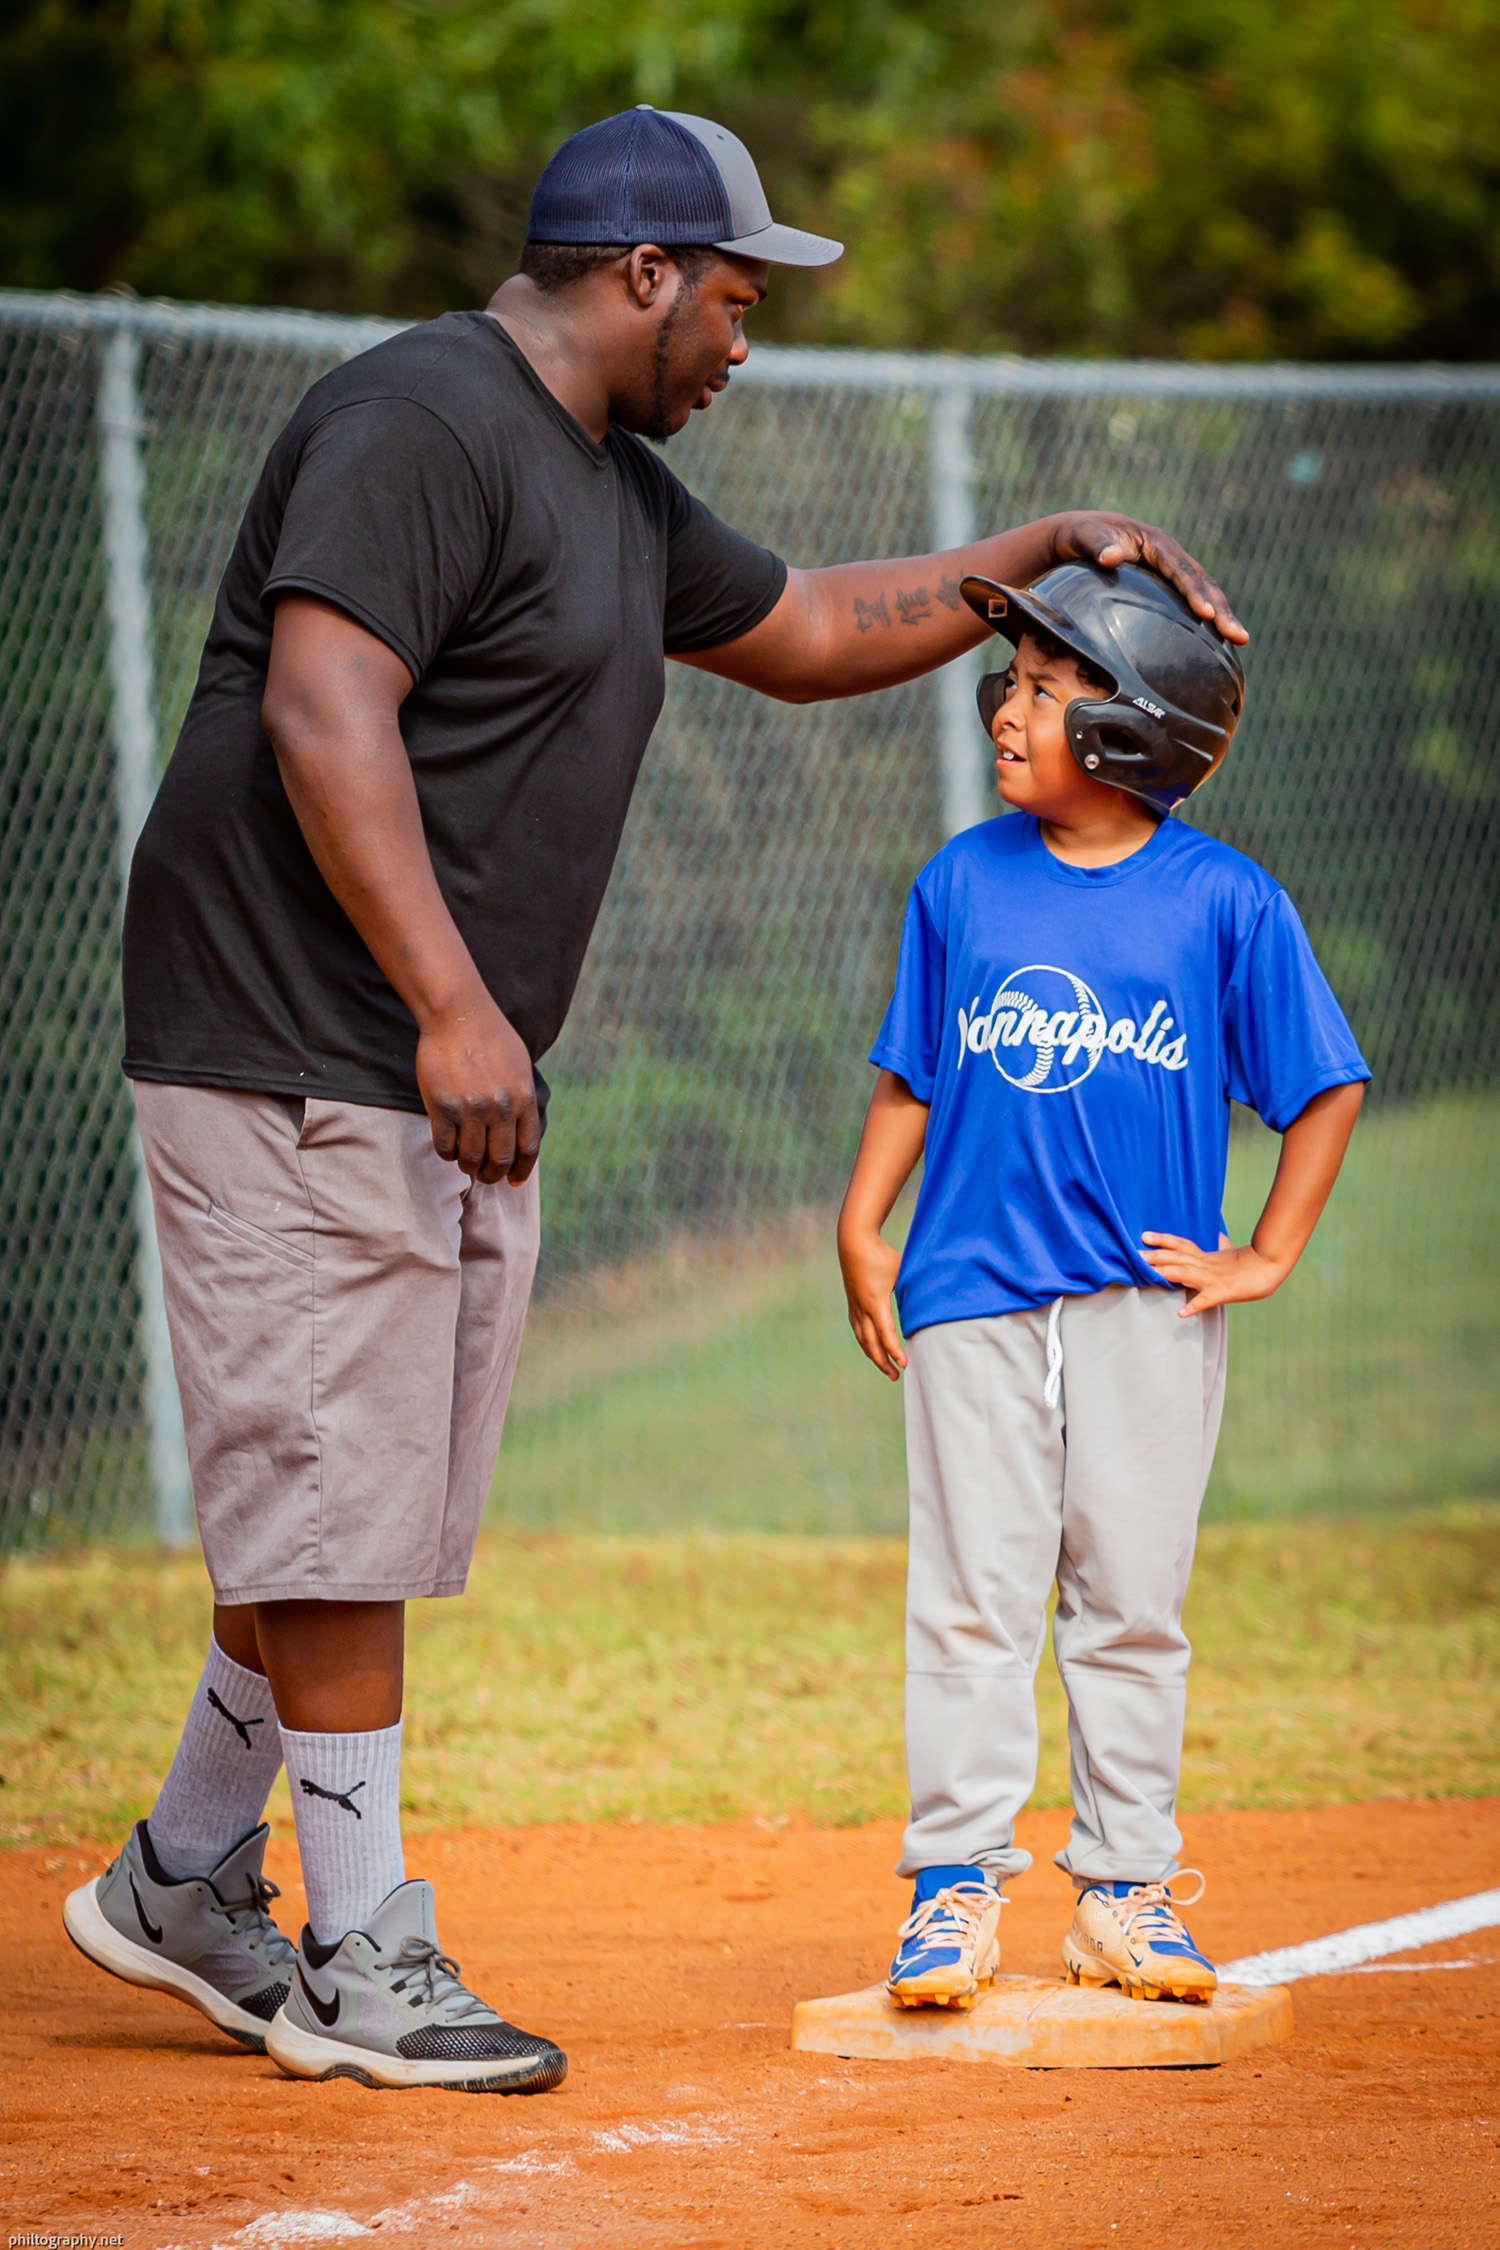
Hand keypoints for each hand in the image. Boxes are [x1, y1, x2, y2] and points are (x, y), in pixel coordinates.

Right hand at [416, 993, 538, 1184]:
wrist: (457, 1015)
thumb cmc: (491, 1036)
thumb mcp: (520, 1066)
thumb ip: (523, 1098)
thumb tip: (522, 1130)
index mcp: (523, 1098)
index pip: (528, 1148)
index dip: (522, 1170)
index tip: (515, 1181)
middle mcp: (499, 1108)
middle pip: (500, 1159)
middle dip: (494, 1174)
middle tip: (487, 1176)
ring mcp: (470, 1109)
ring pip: (471, 1158)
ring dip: (469, 1166)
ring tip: (466, 1163)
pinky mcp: (442, 1107)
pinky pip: (444, 1146)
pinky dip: (447, 1154)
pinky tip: (448, 1149)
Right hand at [838, 1226, 906, 1378]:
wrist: (854, 1243)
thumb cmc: (882, 1255)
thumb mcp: (902, 1270)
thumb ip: (913, 1289)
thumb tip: (931, 1302)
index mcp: (876, 1302)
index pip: (885, 1334)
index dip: (895, 1352)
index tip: (904, 1364)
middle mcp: (863, 1309)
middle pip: (871, 1344)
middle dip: (884, 1362)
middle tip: (896, 1377)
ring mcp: (855, 1308)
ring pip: (863, 1340)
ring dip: (874, 1357)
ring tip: (887, 1370)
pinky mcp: (853, 1305)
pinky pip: (859, 1332)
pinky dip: (867, 1345)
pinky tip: (874, 1351)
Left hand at [1050, 514, 1247, 644]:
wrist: (1078, 537)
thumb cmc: (1080, 536)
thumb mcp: (1083, 535)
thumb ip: (1096, 544)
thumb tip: (1111, 558)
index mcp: (1155, 543)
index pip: (1180, 569)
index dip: (1194, 591)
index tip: (1206, 614)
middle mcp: (1170, 556)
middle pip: (1202, 582)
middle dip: (1221, 609)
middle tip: (1237, 636)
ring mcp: (1170, 572)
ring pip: (1204, 593)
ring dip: (1222, 616)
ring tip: (1241, 641)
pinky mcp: (1166, 587)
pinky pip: (1190, 604)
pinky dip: (1204, 622)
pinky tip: (1216, 646)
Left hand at [1141, 1231, 1287, 1314]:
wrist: (1271, 1265)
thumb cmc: (1252, 1261)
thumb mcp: (1232, 1251)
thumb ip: (1221, 1246)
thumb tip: (1218, 1237)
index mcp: (1206, 1256)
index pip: (1180, 1244)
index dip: (1162, 1239)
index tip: (1144, 1235)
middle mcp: (1205, 1265)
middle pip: (1176, 1257)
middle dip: (1155, 1256)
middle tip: (1134, 1254)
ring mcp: (1213, 1278)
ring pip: (1185, 1273)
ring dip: (1165, 1273)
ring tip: (1147, 1274)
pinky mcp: (1223, 1292)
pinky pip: (1206, 1300)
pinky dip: (1193, 1306)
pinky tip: (1181, 1314)